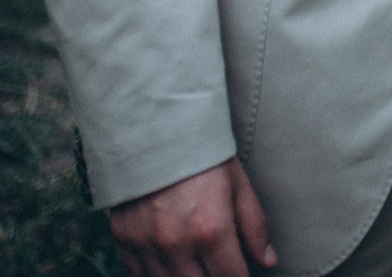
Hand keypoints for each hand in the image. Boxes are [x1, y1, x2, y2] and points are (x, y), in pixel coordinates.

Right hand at [109, 156, 275, 276]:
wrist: (152, 128)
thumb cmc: (201, 154)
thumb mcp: (237, 184)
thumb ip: (254, 226)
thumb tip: (267, 261)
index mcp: (211, 229)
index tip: (242, 273)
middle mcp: (177, 243)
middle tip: (219, 266)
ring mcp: (146, 244)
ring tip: (197, 263)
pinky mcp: (124, 240)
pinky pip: (140, 274)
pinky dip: (157, 273)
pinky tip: (170, 261)